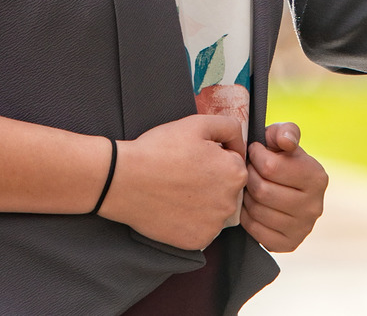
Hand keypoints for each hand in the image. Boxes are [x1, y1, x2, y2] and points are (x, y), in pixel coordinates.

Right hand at [98, 114, 246, 249]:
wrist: (125, 180)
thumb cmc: (161, 149)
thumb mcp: (198, 124)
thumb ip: (229, 127)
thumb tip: (241, 143)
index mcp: (236, 173)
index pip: (234, 164)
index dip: (214, 157)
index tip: (194, 157)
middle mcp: (231, 203)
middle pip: (227, 188)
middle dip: (211, 180)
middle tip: (184, 173)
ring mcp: (214, 225)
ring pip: (215, 209)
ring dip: (202, 201)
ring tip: (177, 189)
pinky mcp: (196, 242)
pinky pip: (200, 228)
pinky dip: (190, 220)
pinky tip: (173, 207)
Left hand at [241, 122, 327, 252]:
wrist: (286, 187)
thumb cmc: (281, 157)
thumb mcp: (284, 137)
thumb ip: (285, 131)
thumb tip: (286, 142)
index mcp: (317, 177)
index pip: (271, 167)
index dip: (255, 156)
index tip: (254, 152)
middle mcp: (315, 206)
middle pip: (262, 191)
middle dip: (248, 177)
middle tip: (247, 169)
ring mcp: (303, 228)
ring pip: (257, 211)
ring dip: (245, 196)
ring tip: (248, 185)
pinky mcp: (289, 244)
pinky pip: (255, 230)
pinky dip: (246, 216)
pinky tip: (250, 204)